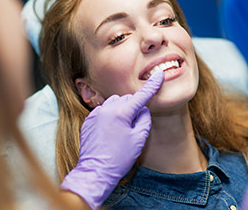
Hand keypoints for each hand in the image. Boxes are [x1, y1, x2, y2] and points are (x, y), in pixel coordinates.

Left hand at [61, 71, 163, 209]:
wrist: (95, 172)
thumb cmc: (119, 158)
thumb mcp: (139, 139)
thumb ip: (144, 120)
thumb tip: (143, 109)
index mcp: (121, 113)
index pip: (141, 96)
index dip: (152, 86)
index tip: (159, 75)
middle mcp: (106, 109)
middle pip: (126, 99)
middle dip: (133, 107)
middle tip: (135, 125)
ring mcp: (95, 114)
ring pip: (113, 103)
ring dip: (121, 110)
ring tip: (121, 130)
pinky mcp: (88, 121)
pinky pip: (103, 111)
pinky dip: (109, 116)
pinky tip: (110, 132)